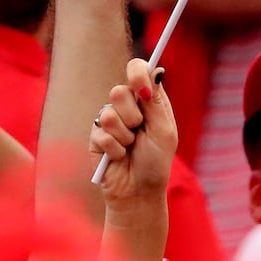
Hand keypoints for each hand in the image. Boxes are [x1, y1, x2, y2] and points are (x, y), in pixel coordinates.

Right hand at [90, 58, 176, 206]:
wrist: (138, 191)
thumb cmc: (156, 163)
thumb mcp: (164, 132)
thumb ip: (156, 102)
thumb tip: (156, 69)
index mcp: (146, 101)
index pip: (137, 71)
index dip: (137, 73)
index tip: (141, 90)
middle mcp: (126, 107)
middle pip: (118, 91)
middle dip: (132, 115)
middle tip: (139, 131)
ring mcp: (109, 119)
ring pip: (109, 114)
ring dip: (124, 136)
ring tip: (130, 147)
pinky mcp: (96, 135)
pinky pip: (102, 133)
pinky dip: (116, 149)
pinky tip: (119, 156)